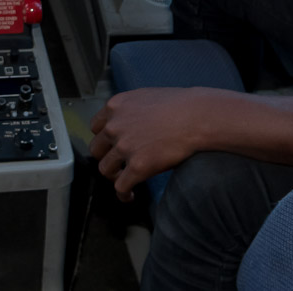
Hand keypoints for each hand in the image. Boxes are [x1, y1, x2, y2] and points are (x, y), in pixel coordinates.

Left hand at [89, 87, 203, 200]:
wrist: (197, 117)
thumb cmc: (179, 105)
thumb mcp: (145, 97)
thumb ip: (129, 110)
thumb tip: (129, 122)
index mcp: (115, 106)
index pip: (96, 127)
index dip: (104, 139)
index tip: (111, 146)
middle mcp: (114, 126)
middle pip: (96, 149)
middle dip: (106, 157)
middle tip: (118, 164)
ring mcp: (124, 147)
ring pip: (105, 169)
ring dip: (114, 176)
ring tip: (125, 180)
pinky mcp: (137, 166)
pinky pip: (120, 186)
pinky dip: (123, 194)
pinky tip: (130, 195)